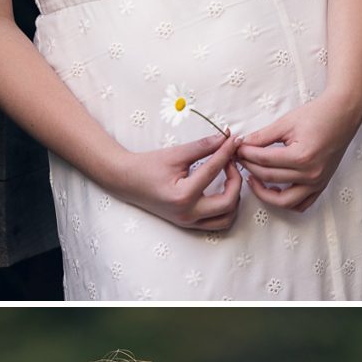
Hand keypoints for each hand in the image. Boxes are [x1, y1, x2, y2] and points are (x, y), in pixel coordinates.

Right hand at [110, 129, 244, 230]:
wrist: (125, 180)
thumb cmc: (147, 166)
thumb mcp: (176, 154)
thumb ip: (203, 146)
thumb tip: (226, 138)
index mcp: (182, 195)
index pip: (213, 171)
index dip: (226, 152)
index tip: (233, 141)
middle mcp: (186, 213)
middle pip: (228, 202)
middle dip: (235, 180)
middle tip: (230, 163)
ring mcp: (187, 221)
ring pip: (226, 218)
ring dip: (234, 198)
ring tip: (228, 180)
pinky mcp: (187, 223)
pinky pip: (216, 222)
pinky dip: (225, 210)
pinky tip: (222, 192)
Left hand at [237, 92, 361, 212]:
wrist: (343, 114)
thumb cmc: (317, 115)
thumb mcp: (285, 123)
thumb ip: (261, 137)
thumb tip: (240, 145)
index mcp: (302, 157)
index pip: (263, 160)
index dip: (245, 153)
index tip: (235, 148)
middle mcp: (311, 174)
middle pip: (268, 177)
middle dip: (248, 167)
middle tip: (238, 158)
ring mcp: (318, 182)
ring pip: (283, 200)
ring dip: (263, 192)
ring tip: (251, 178)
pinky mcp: (321, 185)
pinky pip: (301, 204)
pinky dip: (285, 201)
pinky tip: (273, 189)